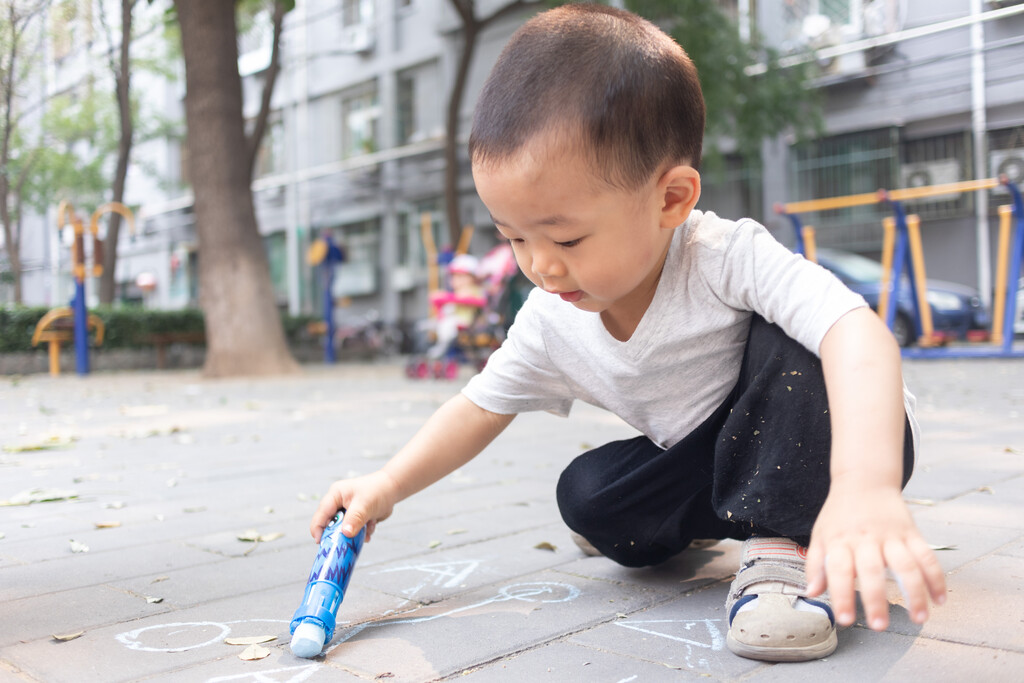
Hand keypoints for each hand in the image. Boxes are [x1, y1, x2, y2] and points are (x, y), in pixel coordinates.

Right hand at [310, 470, 399, 542]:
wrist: (393, 489)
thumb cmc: (377, 490)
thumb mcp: (364, 504)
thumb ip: (354, 518)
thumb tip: (345, 533)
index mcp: (335, 495)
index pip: (321, 514)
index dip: (318, 529)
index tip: (321, 542)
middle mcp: (338, 503)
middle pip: (331, 524)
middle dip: (340, 534)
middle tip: (345, 543)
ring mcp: (347, 511)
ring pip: (344, 530)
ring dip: (355, 534)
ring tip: (366, 531)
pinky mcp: (356, 518)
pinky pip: (355, 531)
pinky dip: (363, 533)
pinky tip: (371, 526)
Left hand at [804, 482, 946, 630]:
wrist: (864, 481)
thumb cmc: (839, 515)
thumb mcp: (820, 535)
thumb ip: (815, 565)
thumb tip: (812, 592)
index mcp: (840, 541)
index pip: (839, 570)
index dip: (841, 595)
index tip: (845, 619)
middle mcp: (866, 539)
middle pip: (872, 571)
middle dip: (876, 599)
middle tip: (879, 625)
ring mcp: (891, 535)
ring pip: (906, 565)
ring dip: (915, 593)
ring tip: (919, 618)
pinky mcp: (912, 532)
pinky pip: (926, 556)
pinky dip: (936, 578)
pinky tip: (940, 599)